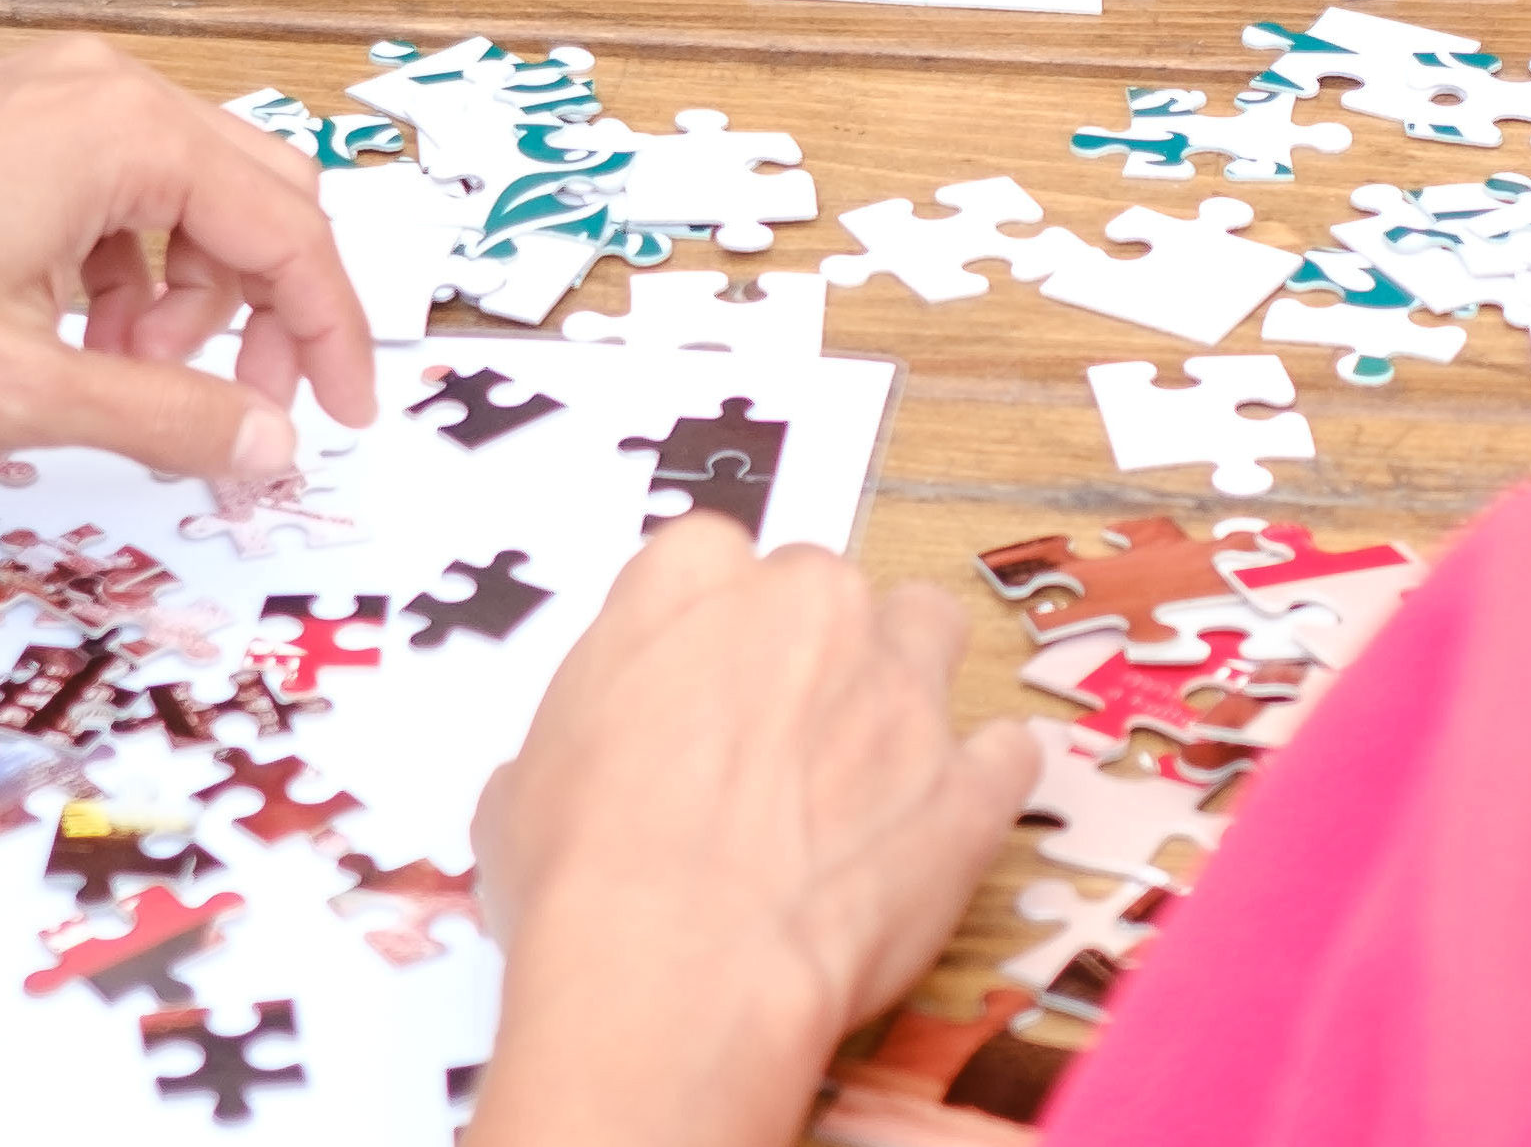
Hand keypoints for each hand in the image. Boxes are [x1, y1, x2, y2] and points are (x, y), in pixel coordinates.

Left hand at [0, 35, 377, 488]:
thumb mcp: (19, 391)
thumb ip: (167, 419)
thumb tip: (269, 449)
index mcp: (126, 133)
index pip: (289, 231)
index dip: (330, 334)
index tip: (338, 416)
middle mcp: (104, 89)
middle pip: (257, 200)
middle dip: (261, 316)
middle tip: (240, 411)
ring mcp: (55, 93)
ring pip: (191, 198)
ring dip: (185, 298)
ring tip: (116, 375)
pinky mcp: (13, 116)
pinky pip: (123, 188)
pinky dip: (126, 267)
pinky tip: (70, 333)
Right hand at [466, 520, 1041, 1146]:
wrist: (674, 972)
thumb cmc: (583, 877)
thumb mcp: (524, 784)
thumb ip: (584, 735)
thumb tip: (589, 774)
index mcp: (692, 581)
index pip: (707, 559)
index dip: (700, 630)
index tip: (688, 687)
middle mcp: (810, 609)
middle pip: (823, 587)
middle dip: (804, 649)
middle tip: (765, 740)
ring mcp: (902, 689)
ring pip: (929, 628)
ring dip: (905, 678)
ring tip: (867, 759)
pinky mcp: (967, 783)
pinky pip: (1006, 754)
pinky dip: (980, 782)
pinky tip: (938, 825)